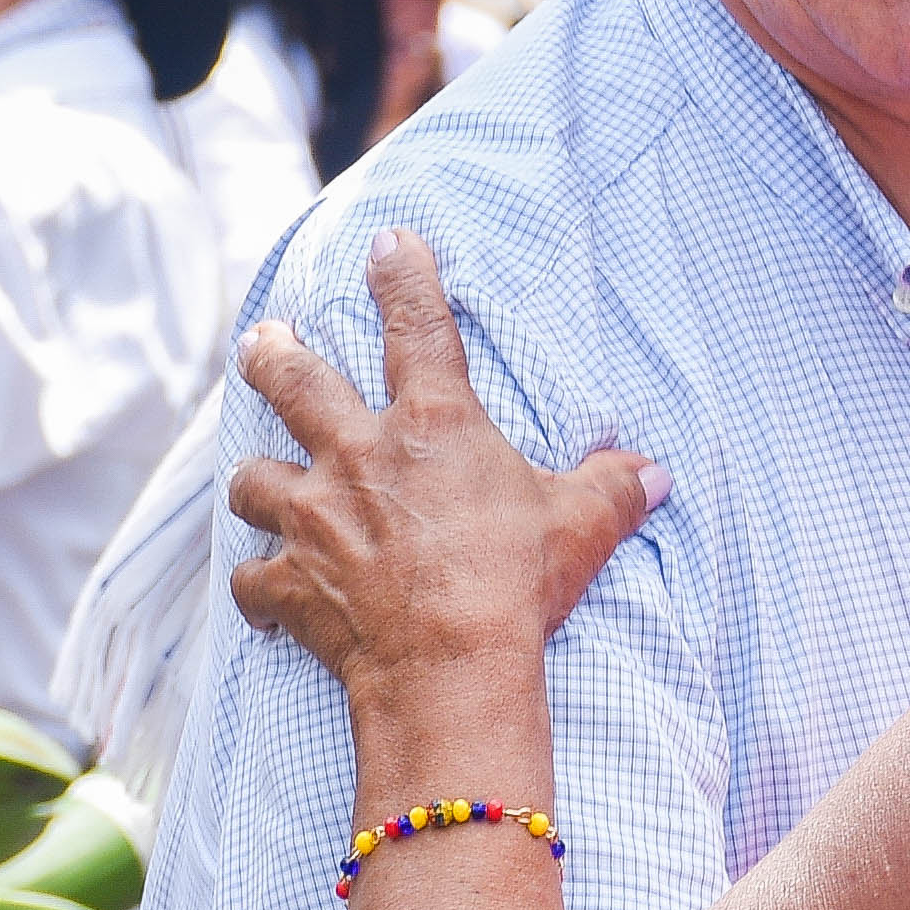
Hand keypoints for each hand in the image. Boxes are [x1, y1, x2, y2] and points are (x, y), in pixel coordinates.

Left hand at [225, 230, 656, 707]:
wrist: (450, 666)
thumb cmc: (516, 584)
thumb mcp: (582, 526)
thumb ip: (614, 490)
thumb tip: (658, 475)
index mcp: (432, 426)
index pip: (416, 326)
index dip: (403, 276)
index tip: (386, 242)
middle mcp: (358, 457)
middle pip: (294, 384)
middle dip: (271, 356)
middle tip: (259, 341)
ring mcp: (313, 519)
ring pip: (253, 479)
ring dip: (255, 480)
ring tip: (256, 480)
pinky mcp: (290, 583)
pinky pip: (252, 581)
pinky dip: (258, 588)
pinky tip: (265, 596)